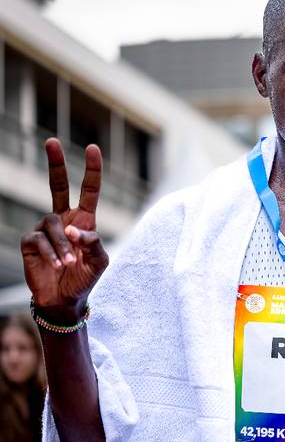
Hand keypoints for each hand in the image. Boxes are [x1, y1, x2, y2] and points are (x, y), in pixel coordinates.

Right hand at [20, 139, 108, 320]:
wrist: (64, 300)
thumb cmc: (84, 278)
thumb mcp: (99, 262)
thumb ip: (94, 244)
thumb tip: (76, 230)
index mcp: (84, 221)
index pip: (88, 191)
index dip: (91, 171)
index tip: (93, 148)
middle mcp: (63, 220)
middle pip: (57, 186)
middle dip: (56, 163)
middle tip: (52, 141)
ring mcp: (44, 229)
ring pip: (53, 225)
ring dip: (63, 246)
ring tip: (70, 263)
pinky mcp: (30, 242)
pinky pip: (40, 240)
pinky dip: (51, 253)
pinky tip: (58, 266)